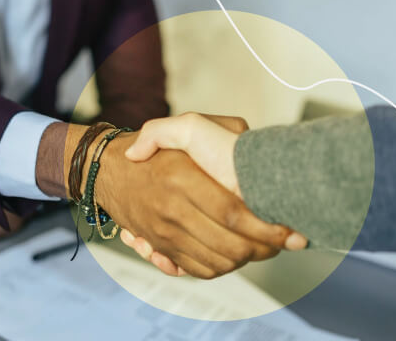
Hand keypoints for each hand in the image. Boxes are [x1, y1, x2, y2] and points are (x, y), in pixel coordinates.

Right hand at [121, 113, 307, 275]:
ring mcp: (164, 232)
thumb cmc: (155, 151)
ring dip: (246, 261)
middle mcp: (171, 209)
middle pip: (229, 245)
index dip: (265, 228)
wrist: (108, 170)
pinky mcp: (160, 247)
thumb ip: (217, 126)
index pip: (232, 213)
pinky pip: (196, 270)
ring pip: (216, 263)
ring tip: (263, 249)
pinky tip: (234, 256)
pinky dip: (220, 269)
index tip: (287, 231)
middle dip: (263, 250)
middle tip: (282, 243)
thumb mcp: (184, 125)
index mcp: (182, 177)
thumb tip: (245, 141)